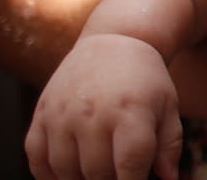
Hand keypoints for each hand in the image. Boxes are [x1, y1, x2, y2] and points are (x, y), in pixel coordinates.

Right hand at [26, 34, 182, 179]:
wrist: (113, 41)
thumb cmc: (145, 81)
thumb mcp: (167, 107)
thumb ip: (170, 146)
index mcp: (131, 110)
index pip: (130, 164)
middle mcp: (93, 111)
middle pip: (97, 173)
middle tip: (120, 172)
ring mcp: (62, 113)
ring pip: (66, 172)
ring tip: (99, 170)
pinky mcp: (41, 113)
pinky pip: (36, 159)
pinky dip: (49, 175)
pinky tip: (69, 172)